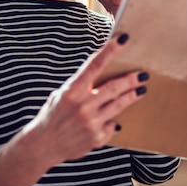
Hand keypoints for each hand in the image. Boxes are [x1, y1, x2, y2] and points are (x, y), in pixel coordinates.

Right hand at [27, 33, 145, 162]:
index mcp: (72, 91)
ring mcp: (91, 122)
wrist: (43, 146)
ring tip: (141, 89)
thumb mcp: (61, 94)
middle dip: (131, 80)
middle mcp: (83, 105)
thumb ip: (80, 84)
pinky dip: (113, 121)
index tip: (124, 39)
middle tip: (143, 74)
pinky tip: (114, 120)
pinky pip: (112, 125)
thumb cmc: (53, 115)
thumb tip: (99, 69)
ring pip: (119, 105)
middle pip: (114, 87)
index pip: (95, 65)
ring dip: (132, 96)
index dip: (110, 50)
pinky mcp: (97, 138)